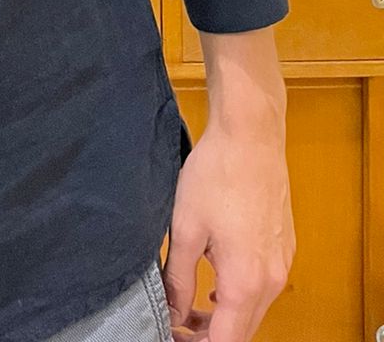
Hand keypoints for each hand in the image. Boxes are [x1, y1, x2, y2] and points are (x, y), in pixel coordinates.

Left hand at [164, 33, 292, 340]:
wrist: (251, 136)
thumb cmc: (216, 175)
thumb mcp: (185, 227)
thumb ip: (178, 277)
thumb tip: (172, 312)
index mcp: (245, 280)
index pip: (226, 340)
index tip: (172, 334)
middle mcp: (271, 280)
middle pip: (244, 330)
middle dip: (210, 334)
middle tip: (176, 323)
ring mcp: (282, 264)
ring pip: (254, 309)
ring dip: (225, 316)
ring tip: (191, 304)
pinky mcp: (285, 248)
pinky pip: (263, 287)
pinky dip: (240, 294)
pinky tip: (216, 279)